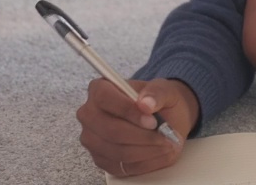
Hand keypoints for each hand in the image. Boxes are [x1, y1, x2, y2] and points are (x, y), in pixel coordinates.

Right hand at [76, 77, 197, 177]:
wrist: (160, 117)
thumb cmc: (157, 100)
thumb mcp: (163, 89)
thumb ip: (156, 92)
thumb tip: (146, 103)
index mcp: (99, 89)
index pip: (105, 99)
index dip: (128, 111)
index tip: (152, 120)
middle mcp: (89, 114)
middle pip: (110, 130)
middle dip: (142, 136)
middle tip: (164, 136)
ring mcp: (92, 139)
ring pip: (118, 151)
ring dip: (146, 151)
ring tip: (166, 145)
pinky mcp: (101, 159)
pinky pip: (121, 167)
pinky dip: (145, 163)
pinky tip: (159, 154)